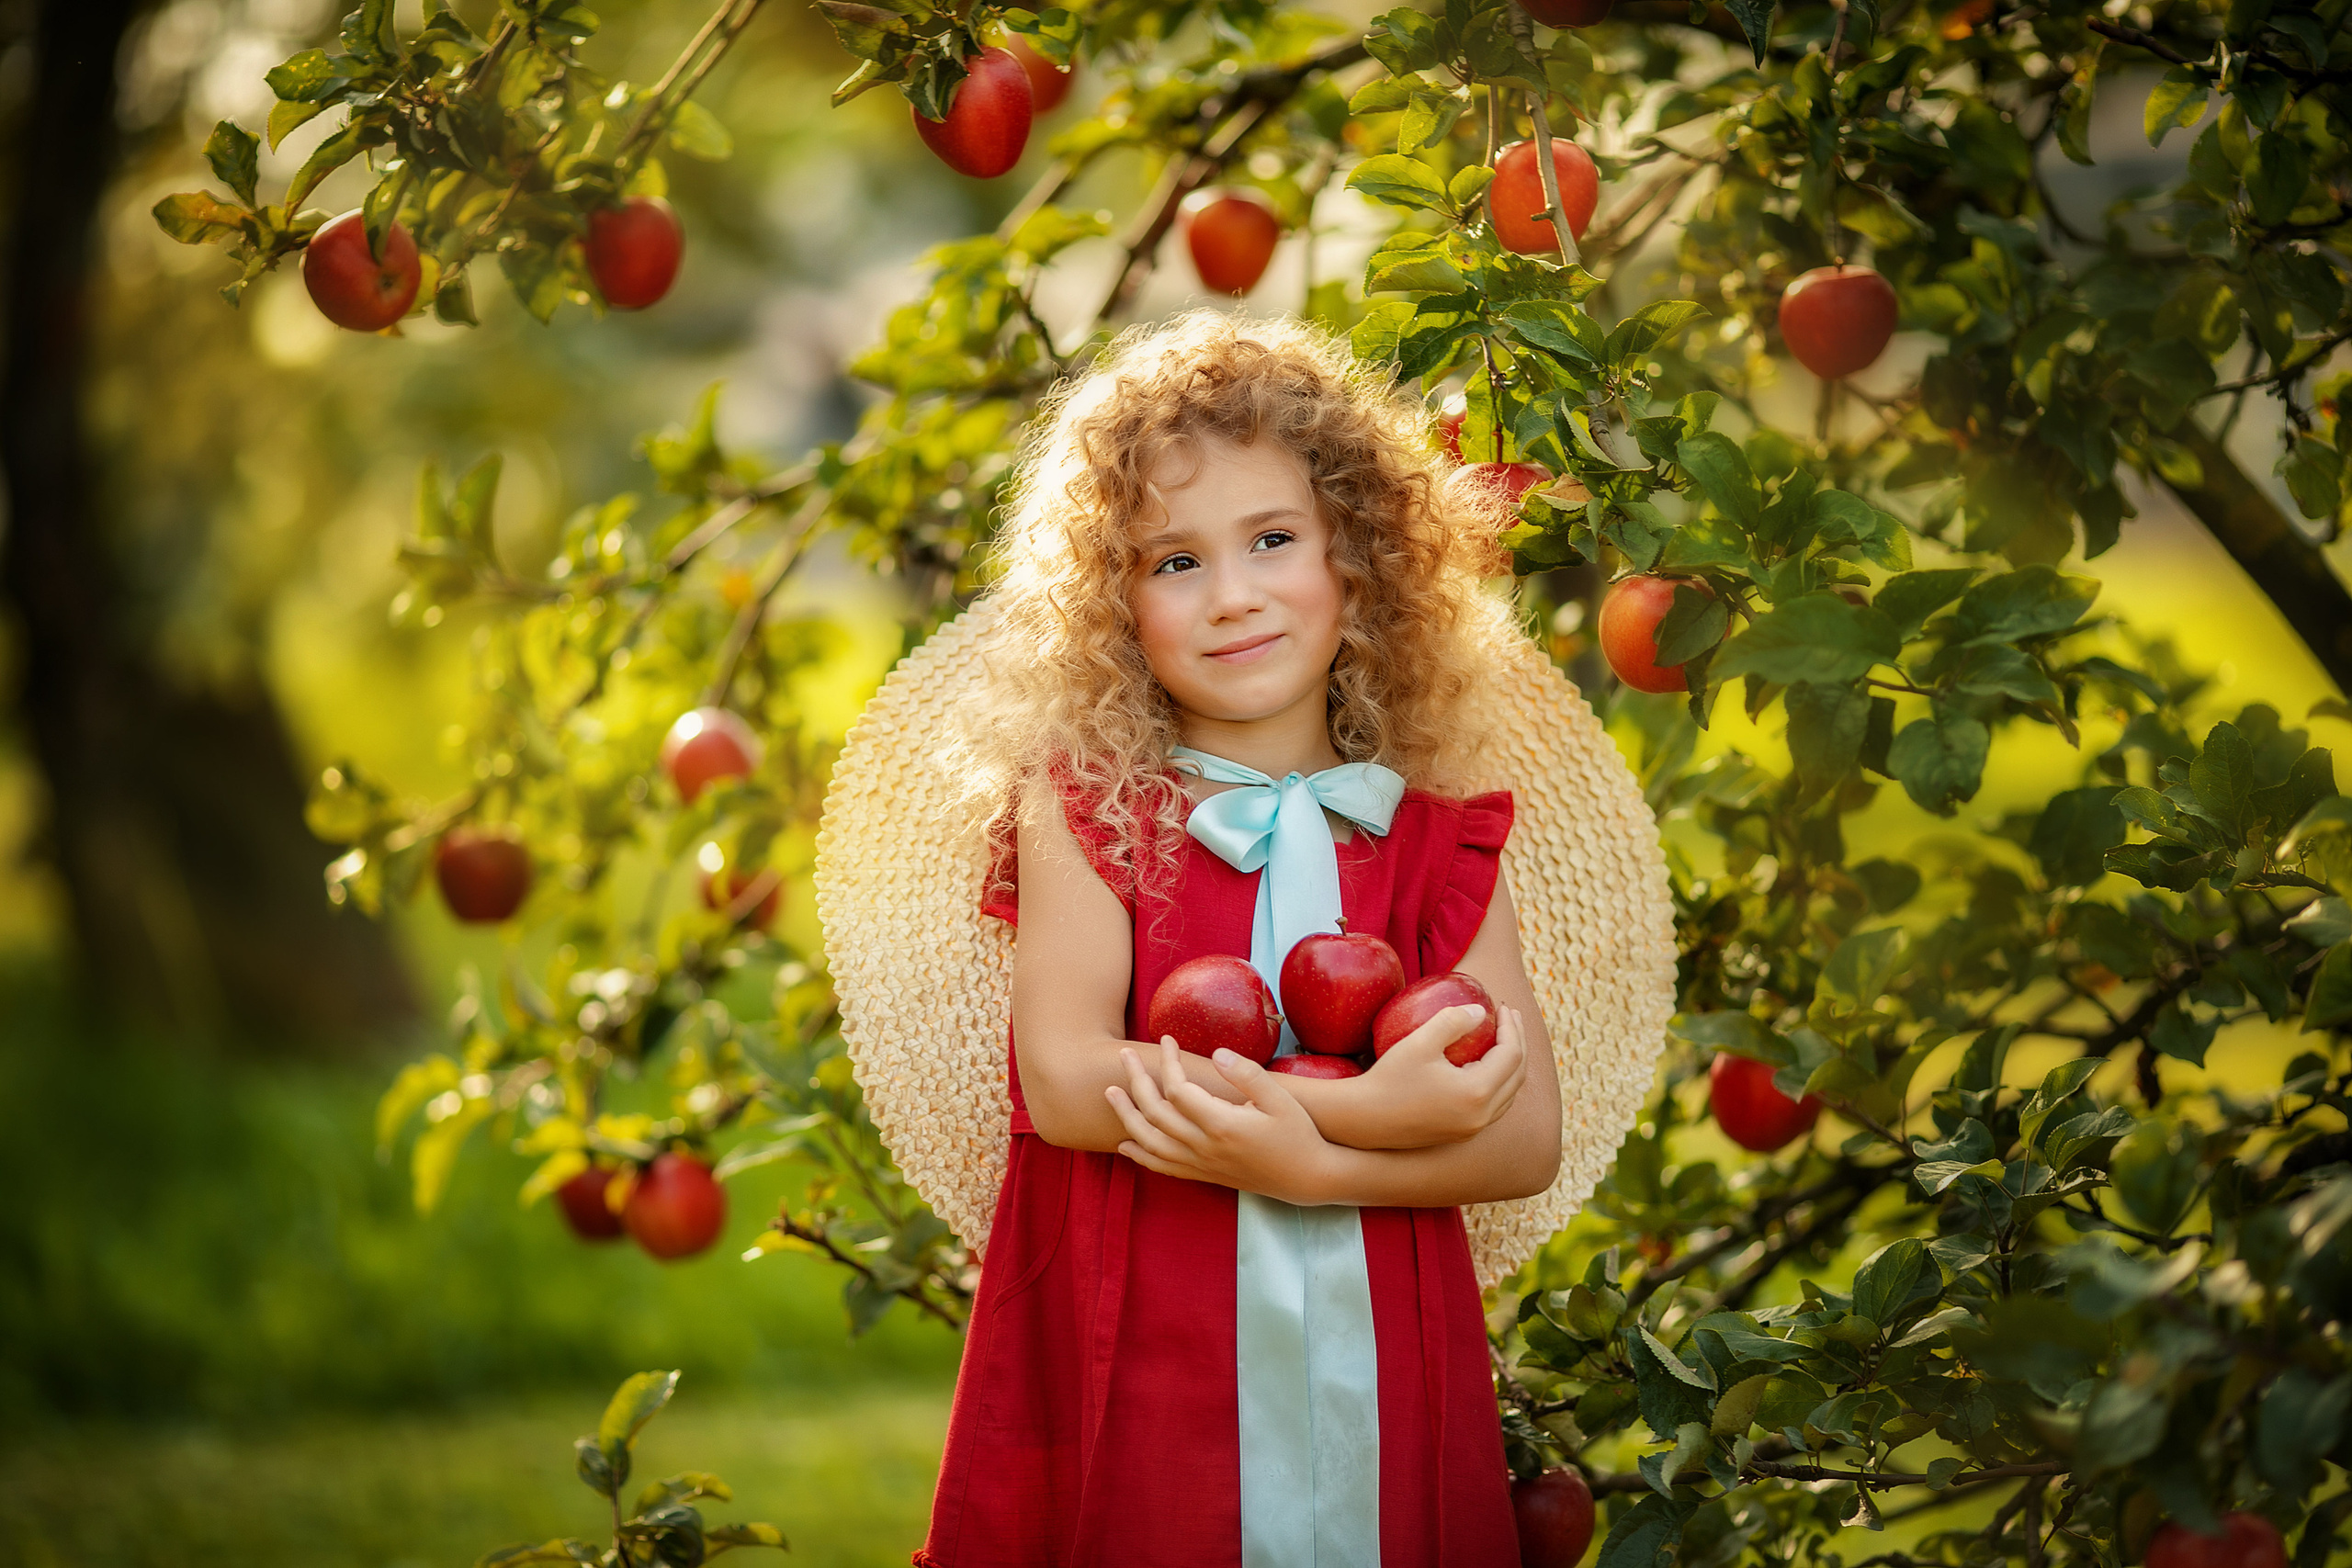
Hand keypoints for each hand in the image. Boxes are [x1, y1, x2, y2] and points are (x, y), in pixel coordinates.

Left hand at [1105, 1037, 1334, 1203]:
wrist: (1308, 1177)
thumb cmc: (1297, 1133)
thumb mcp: (1280, 1099)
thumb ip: (1247, 1074)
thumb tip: (1216, 1052)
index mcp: (1222, 1126)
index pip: (1179, 1090)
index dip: (1167, 1062)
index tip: (1166, 1039)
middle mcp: (1205, 1148)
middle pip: (1155, 1114)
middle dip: (1136, 1082)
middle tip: (1123, 1055)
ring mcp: (1202, 1164)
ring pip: (1151, 1143)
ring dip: (1127, 1117)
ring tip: (1111, 1093)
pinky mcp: (1204, 1175)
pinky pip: (1163, 1167)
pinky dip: (1140, 1155)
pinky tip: (1125, 1144)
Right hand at [1333, 1003, 1529, 1149]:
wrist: (1364, 1121)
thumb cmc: (1389, 1078)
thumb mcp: (1420, 1042)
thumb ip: (1453, 1020)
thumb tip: (1481, 1011)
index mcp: (1476, 1093)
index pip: (1511, 1055)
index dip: (1511, 1027)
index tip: (1502, 1006)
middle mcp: (1481, 1116)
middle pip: (1517, 1076)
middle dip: (1518, 1043)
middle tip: (1511, 1018)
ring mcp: (1473, 1129)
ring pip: (1508, 1094)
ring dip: (1511, 1065)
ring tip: (1504, 1039)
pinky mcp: (1462, 1134)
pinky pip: (1494, 1106)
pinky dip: (1499, 1083)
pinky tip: (1485, 1066)